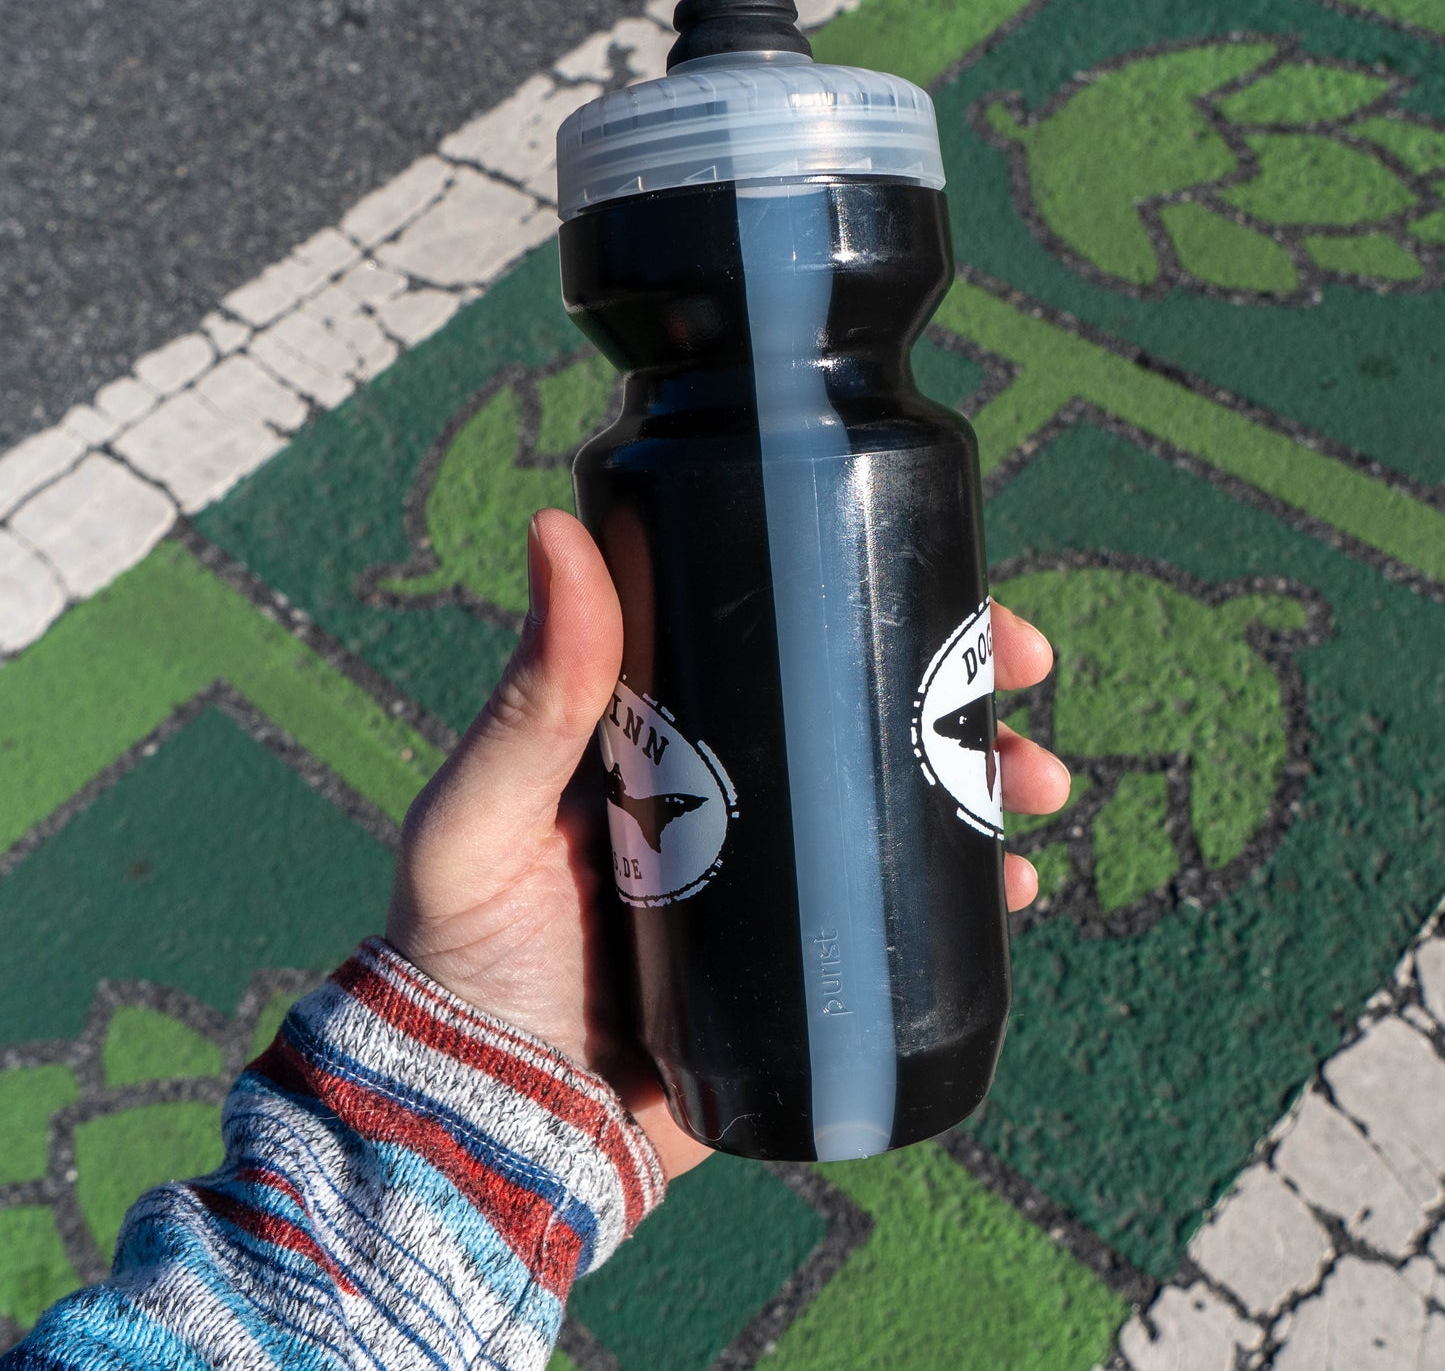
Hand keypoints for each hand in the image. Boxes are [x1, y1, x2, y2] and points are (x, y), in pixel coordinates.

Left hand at [387, 509, 1069, 1179]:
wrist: (492, 1130)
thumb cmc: (462, 962)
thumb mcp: (485, 817)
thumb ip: (530, 697)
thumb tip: (558, 525)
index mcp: (664, 738)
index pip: (780, 644)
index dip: (873, 604)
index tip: (952, 588)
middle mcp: (729, 795)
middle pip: (861, 716)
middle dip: (959, 688)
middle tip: (1025, 678)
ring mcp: (772, 882)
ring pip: (899, 806)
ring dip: (984, 781)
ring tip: (1037, 790)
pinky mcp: (799, 969)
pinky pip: (897, 918)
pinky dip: (963, 895)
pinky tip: (1009, 888)